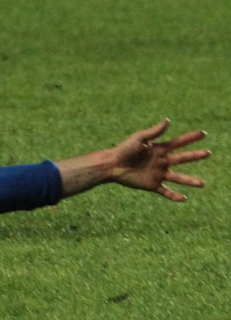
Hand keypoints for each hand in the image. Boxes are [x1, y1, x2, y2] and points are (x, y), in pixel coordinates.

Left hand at [58, 118, 209, 199]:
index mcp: (158, 149)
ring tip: (203, 183)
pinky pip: (167, 192)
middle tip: (208, 153)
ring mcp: (158, 173)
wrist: (112, 165)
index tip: (203, 133)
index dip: (190, 138)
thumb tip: (168, 120)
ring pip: (178, 178)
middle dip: (195, 156)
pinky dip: (175, 196)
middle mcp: (161, 161)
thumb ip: (154, 132)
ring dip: (190, 181)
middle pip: (182, 158)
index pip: (178, 142)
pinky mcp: (153, 185)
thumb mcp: (139, 138)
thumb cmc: (124, 149)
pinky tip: (184, 198)